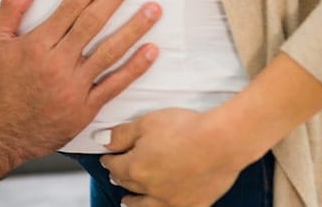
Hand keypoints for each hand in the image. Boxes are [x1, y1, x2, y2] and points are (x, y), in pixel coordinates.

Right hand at [0, 0, 161, 167]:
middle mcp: (58, 63)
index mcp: (36, 44)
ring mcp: (74, 87)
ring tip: (154, 8)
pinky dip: (135, 68)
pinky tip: (152, 50)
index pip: (70, 6)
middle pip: (93, 22)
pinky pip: (114, 85)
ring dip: (134, 28)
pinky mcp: (84, 108)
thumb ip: (10, 8)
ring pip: (110, 52)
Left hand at [99, 108, 249, 206]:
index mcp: (135, 169)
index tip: (107, 158)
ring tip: (127, 203)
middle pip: (128, 186)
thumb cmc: (185, 128)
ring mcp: (173, 202)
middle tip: (116, 177)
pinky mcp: (194, 205)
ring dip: (134, 204)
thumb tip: (100, 141)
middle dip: (120, 179)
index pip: (114, 166)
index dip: (109, 160)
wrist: (222, 141)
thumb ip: (121, 134)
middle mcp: (151, 190)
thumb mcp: (146, 123)